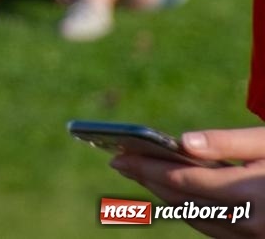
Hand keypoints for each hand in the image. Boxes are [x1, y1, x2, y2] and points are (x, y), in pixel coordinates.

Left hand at [112, 128, 264, 236]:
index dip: (148, 168)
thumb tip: (183, 142)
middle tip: (121, 162)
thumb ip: (228, 143)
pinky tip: (173, 191)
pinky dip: (189, 208)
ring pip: (195, 218)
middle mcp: (250, 222)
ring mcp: (252, 237)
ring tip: (141, 174)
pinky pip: (213, 227)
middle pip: (184, 201)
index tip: (119, 156)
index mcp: (252, 193)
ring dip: (165, 196)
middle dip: (149, 180)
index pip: (185, 180)